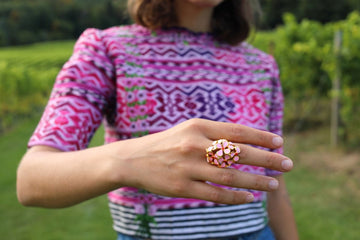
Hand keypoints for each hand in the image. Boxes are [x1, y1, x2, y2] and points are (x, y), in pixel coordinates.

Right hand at [111, 118, 292, 204]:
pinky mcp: (181, 188)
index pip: (237, 131)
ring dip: (256, 181)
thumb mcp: (189, 130)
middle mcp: (194, 145)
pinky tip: (250, 198)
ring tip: (275, 184)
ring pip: (230, 176)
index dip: (261, 137)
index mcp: (198, 126)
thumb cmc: (167, 143)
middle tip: (288, 164)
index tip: (280, 142)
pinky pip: (215, 194)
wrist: (133, 159)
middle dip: (267, 159)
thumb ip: (215, 134)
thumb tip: (248, 142)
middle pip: (239, 153)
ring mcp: (187, 167)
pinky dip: (235, 198)